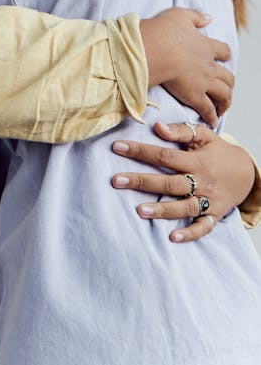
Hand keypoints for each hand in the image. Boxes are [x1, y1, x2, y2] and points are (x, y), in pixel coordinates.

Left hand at [111, 121, 254, 242]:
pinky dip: (190, 234)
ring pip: (183, 207)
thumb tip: (157, 127)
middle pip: (169, 183)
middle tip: (117, 180)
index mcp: (196, 160)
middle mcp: (201, 181)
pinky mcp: (214, 215)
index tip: (117, 147)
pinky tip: (172, 237)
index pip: (165, 155)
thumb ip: (181, 130)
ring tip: (139, 211)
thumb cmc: (219, 152)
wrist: (247, 173)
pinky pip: (203, 227)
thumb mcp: (204, 135)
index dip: (140, 151)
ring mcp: (208, 200)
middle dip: (142, 182)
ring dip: (162, 210)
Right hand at [140, 8, 233, 126]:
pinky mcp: (195, 95)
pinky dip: (212, 116)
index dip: (225, 55)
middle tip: (226, 88)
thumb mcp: (180, 15)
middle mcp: (209, 65)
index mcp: (206, 46)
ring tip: (222, 108)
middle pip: (228, 76)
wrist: (156, 48)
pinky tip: (212, 121)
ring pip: (224, 94)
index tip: (226, 58)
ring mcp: (204, 82)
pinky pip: (208, 109)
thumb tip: (209, 18)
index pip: (223, 51)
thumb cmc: (163, 31)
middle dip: (229, 83)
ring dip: (225, 102)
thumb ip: (196, 16)